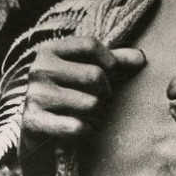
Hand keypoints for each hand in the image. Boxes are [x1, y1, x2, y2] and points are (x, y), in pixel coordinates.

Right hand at [20, 36, 145, 159]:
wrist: (36, 132)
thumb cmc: (69, 95)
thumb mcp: (87, 72)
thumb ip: (114, 62)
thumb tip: (141, 58)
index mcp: (49, 50)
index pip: (90, 44)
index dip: (109, 61)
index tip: (110, 73)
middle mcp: (38, 70)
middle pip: (94, 75)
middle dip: (104, 91)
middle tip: (97, 99)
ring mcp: (34, 96)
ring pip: (90, 104)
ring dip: (94, 114)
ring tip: (83, 114)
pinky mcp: (34, 123)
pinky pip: (77, 127)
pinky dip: (84, 131)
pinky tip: (74, 129)